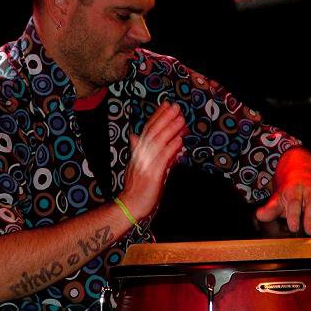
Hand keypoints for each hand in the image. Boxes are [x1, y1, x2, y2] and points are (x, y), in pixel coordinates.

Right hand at [120, 100, 185, 219]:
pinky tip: (179, 141)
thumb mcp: (137, 165)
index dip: (157, 116)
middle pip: (153, 132)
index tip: (166, 105)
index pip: (148, 130)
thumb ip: (139, 150)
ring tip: (181, 120)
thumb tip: (135, 136)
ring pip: (158, 143)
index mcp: (138, 152)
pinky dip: (170, 149)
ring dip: (170, 129)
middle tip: (175, 107)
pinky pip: (162, 159)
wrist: (129, 205)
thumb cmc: (136, 188)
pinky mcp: (152, 175)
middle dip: (165, 118)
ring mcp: (146, 164)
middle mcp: (141, 155)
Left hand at [256, 175, 310, 236]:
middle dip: (310, 219)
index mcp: (293, 189)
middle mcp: (307, 189)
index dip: (294, 215)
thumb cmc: (289, 191)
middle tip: (309, 231)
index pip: (293, 202)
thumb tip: (260, 215)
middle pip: (310, 204)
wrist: (300, 174)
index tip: (294, 227)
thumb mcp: (278, 198)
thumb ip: (270, 209)